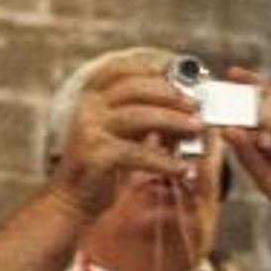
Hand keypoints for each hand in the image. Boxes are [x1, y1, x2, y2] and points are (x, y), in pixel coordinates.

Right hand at [48, 56, 203, 216]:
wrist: (73, 201)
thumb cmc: (104, 166)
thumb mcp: (123, 133)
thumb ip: (144, 115)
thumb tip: (184, 104)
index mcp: (92, 97)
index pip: (121, 70)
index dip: (151, 69)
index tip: (179, 76)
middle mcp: (88, 108)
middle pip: (135, 89)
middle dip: (171, 95)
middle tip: (197, 106)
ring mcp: (89, 130)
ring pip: (138, 117)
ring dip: (173, 121)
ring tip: (197, 129)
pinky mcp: (96, 156)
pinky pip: (138, 154)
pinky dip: (165, 161)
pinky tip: (184, 169)